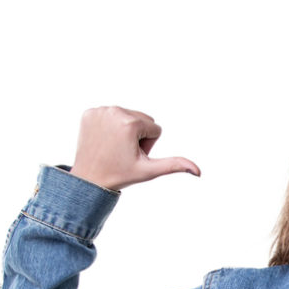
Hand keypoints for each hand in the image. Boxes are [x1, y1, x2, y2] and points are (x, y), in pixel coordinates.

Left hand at [68, 107, 200, 190]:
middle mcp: (115, 111)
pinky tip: (104, 140)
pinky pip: (110, 115)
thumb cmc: (121, 175)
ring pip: (127, 116)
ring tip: (114, 147)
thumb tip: (198, 171)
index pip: (155, 128)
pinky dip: (110, 127)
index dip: (148, 145)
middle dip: (138, 136)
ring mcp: (100, 111)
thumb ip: (174, 165)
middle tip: (124, 152)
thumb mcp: (149, 171)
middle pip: (142, 119)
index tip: (133, 155)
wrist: (90, 178)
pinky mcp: (89, 112)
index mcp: (131, 123)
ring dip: (125, 131)